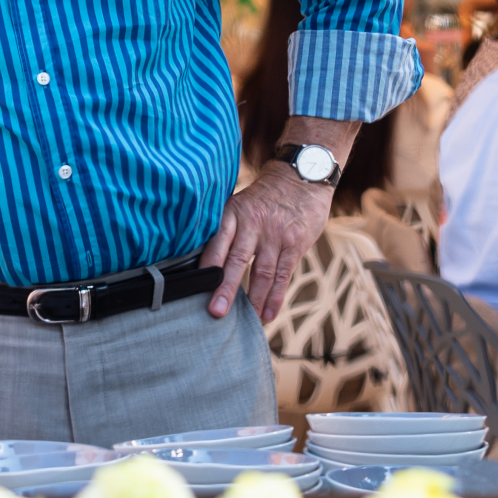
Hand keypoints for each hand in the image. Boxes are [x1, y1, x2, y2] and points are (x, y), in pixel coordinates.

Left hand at [204, 121, 355, 320]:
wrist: (302, 176)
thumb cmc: (263, 197)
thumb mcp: (239, 202)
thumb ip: (225, 228)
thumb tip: (202, 262)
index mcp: (234, 213)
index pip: (217, 241)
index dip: (207, 264)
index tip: (196, 285)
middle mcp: (253, 223)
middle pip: (237, 260)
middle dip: (225, 288)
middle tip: (216, 311)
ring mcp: (276, 234)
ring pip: (262, 272)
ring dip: (253, 299)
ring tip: (245, 321)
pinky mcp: (295, 243)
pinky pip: (283, 274)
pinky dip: (275, 296)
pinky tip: (268, 313)